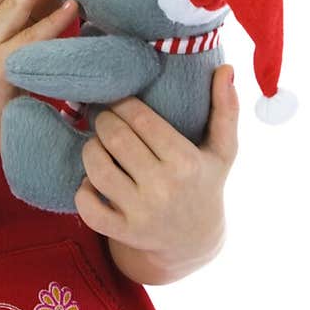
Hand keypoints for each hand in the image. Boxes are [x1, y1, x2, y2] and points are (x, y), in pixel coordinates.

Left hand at [74, 65, 238, 279]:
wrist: (195, 240)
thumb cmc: (205, 183)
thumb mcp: (223, 150)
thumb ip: (226, 109)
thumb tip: (226, 68)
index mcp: (186, 162)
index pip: (141, 119)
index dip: (122, 104)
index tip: (119, 100)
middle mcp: (163, 188)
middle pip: (115, 139)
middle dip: (103, 121)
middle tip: (103, 117)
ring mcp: (141, 213)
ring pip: (97, 168)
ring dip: (90, 149)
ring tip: (97, 142)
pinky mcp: (123, 232)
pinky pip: (88, 207)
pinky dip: (82, 190)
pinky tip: (92, 179)